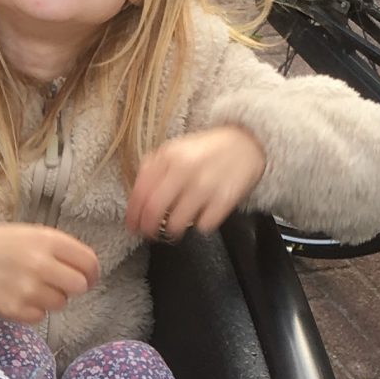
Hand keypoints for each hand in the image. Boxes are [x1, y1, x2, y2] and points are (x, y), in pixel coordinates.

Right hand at [0, 224, 100, 324]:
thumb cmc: (1, 245)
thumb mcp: (33, 234)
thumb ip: (61, 249)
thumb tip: (88, 274)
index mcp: (48, 240)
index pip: (89, 262)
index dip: (92, 273)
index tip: (88, 277)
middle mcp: (40, 264)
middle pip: (80, 286)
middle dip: (73, 286)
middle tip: (59, 283)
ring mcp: (28, 289)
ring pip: (61, 303)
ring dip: (52, 298)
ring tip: (32, 286)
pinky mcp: (15, 309)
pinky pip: (40, 316)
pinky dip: (33, 309)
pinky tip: (19, 296)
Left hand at [126, 126, 267, 241]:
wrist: (246, 144)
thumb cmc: (206, 151)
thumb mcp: (175, 150)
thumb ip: (153, 170)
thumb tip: (135, 200)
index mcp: (169, 157)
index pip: (141, 193)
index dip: (133, 215)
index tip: (132, 225)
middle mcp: (185, 171)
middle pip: (154, 211)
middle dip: (147, 228)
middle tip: (149, 234)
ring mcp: (206, 186)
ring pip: (176, 223)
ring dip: (172, 231)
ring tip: (176, 226)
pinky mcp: (225, 200)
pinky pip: (203, 226)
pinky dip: (199, 226)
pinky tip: (201, 216)